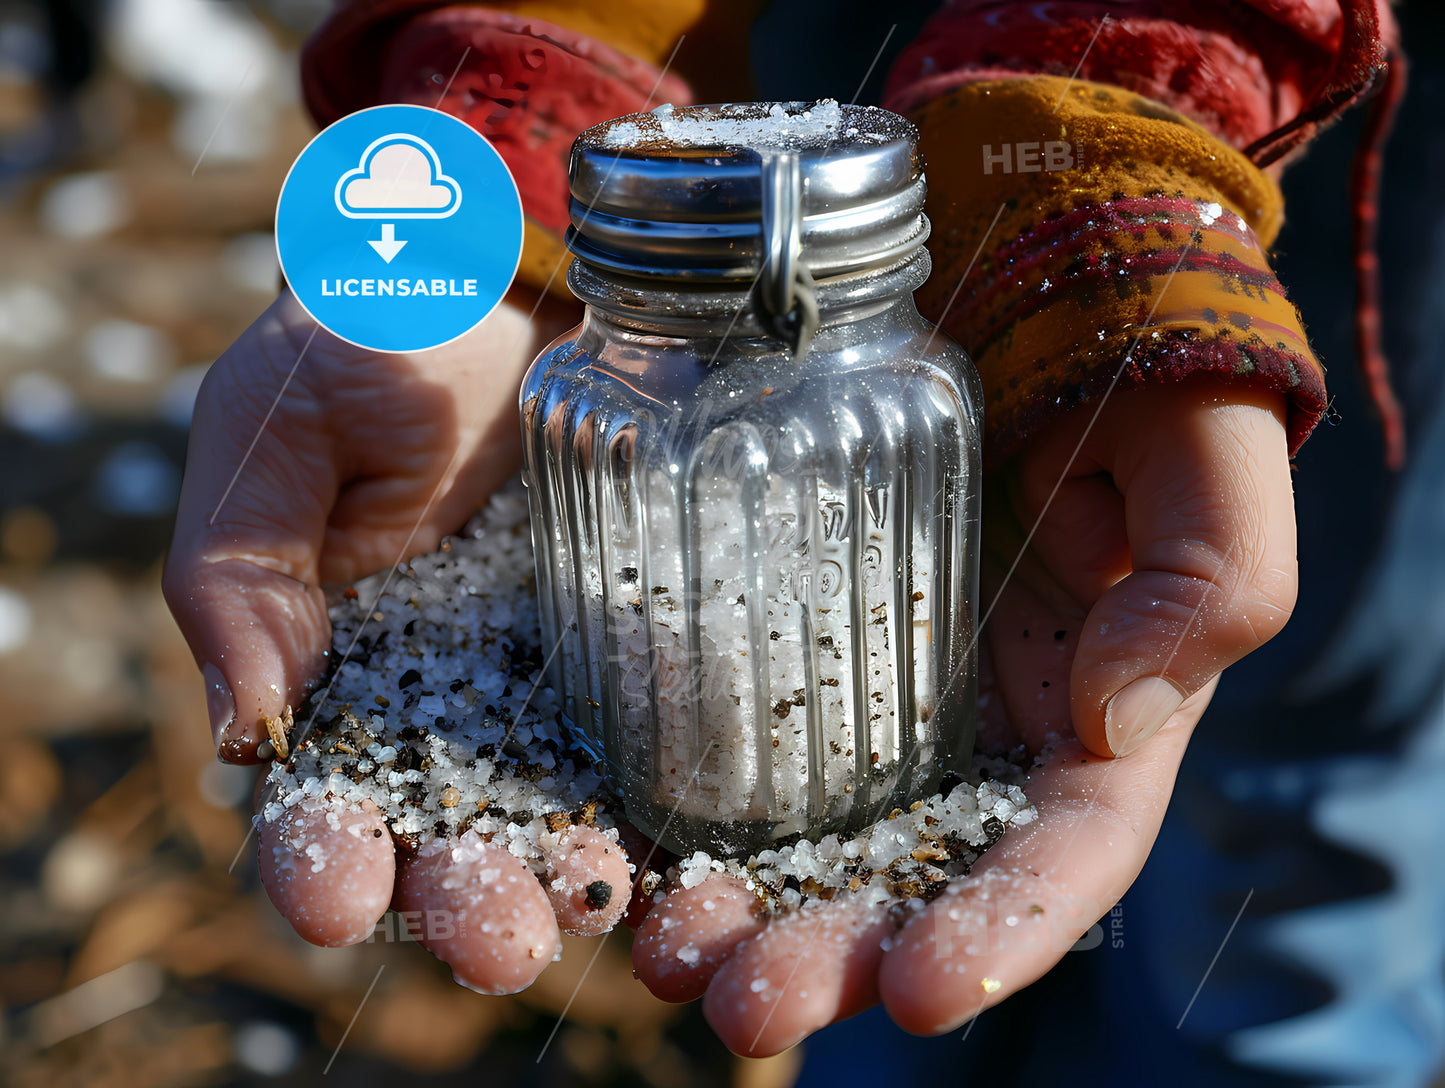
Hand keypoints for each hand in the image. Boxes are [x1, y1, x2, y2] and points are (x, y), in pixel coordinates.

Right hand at [165, 287, 642, 988]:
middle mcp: (440, 701)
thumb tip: (242, 732)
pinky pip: (648, 737)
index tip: (336, 897)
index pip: (319, 794)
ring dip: (566, 875)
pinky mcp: (635, 646)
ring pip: (551, 808)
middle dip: (464, 897)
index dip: (321, 855)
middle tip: (496, 940)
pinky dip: (662, 802)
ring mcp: (545, 680)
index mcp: (332, 674)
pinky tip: (683, 846)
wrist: (504, 280)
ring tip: (593, 907)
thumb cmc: (367, 348)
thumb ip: (244, 577)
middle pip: (445, 831)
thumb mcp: (274, 439)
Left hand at [630, 377, 1297, 1053]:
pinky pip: (729, 738)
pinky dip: (680, 808)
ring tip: (666, 958)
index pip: (1057, 856)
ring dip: (739, 913)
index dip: (998, 934)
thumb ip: (1206, 581)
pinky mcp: (784, 644)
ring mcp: (873, 696)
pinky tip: (621, 850)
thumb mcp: (1201, 463)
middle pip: (908, 877)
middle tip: (749, 1005)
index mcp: (1090, 723)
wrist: (1021, 286)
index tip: (922, 992)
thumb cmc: (1129, 376)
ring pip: (807, 835)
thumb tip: (1116, 718)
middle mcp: (975, 734)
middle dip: (835, 956)